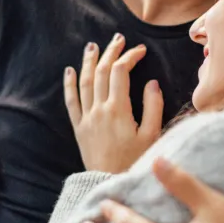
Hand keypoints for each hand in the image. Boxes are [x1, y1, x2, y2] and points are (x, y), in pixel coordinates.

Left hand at [64, 33, 163, 173]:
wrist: (110, 183)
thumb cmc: (135, 162)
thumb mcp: (152, 136)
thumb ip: (153, 107)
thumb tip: (152, 83)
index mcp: (119, 109)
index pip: (121, 72)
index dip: (130, 56)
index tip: (140, 50)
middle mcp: (100, 109)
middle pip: (102, 72)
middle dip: (110, 52)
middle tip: (118, 38)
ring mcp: (87, 118)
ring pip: (85, 82)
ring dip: (89, 61)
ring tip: (93, 46)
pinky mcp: (79, 128)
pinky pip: (71, 102)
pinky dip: (70, 84)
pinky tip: (70, 70)